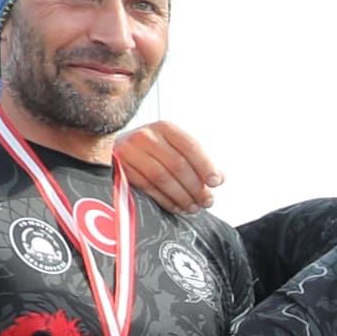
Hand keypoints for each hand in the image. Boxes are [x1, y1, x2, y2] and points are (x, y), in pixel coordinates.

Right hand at [108, 116, 225, 214]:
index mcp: (165, 128)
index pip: (190, 146)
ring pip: (161, 177)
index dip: (205, 165)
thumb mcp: (175, 148)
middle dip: (195, 186)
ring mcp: (130, 151)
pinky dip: (165, 200)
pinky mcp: (121, 168)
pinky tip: (176, 207)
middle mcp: (146, 136)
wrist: (117, 150)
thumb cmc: (153, 152)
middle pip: (177, 164)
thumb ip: (198, 161)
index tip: (216, 182)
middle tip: (207, 201)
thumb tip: (219, 178)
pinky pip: (147, 187)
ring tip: (193, 207)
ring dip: (181, 196)